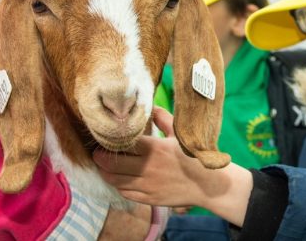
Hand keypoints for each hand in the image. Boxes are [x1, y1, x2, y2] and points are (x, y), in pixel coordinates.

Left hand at [93, 107, 252, 225]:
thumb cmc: (193, 157)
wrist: (208, 184)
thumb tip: (150, 106)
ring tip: (104, 166)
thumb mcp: (179, 134)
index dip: (110, 142)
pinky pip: (125, 193)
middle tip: (97, 153)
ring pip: (115, 180)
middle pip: (113, 164)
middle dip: (100, 158)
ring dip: (106, 173)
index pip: (123, 144)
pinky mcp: (149, 199)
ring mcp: (148, 186)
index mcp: (155, 148)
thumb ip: (163, 118)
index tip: (104, 138)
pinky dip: (118, 186)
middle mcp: (148, 167)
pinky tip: (118, 179)